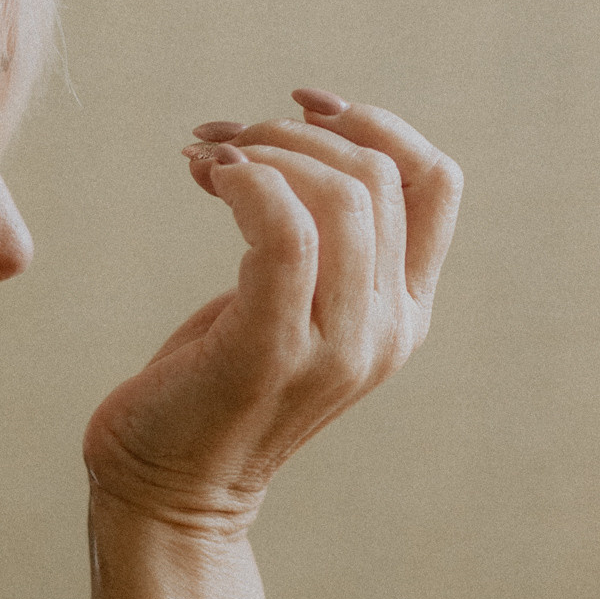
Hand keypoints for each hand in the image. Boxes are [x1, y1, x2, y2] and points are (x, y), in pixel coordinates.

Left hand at [81, 89, 462, 537]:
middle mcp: (386, 330)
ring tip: (208, 160)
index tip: (301, 106)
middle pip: (375, 176)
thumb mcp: (284, 306)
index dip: (375, 123)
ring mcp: (336, 346)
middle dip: (293, 134)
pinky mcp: (270, 351)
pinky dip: (246, 184)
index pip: (432, 181)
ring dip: (265, 152)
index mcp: (403, 312)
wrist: (167, 492)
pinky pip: (283, 231)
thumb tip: (293, 141)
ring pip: (339, 195)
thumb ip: (316, 244)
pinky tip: (210, 180)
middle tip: (221, 141)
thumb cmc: (210, 388)